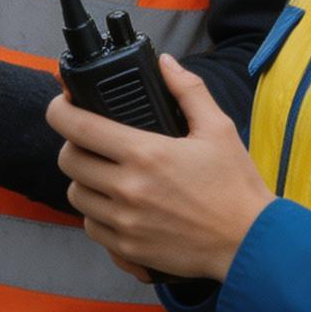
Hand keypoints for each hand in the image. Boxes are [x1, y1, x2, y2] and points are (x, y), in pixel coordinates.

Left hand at [47, 54, 271, 282]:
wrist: (250, 244)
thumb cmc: (235, 186)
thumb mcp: (218, 129)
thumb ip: (187, 90)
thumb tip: (164, 62)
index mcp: (145, 153)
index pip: (77, 126)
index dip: (60, 110)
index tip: (62, 105)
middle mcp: (128, 188)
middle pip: (68, 160)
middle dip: (73, 145)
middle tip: (90, 142)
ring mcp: (125, 221)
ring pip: (75, 194)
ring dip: (84, 180)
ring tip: (104, 174)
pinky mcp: (128, 248)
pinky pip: (91, 226)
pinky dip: (96, 213)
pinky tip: (115, 205)